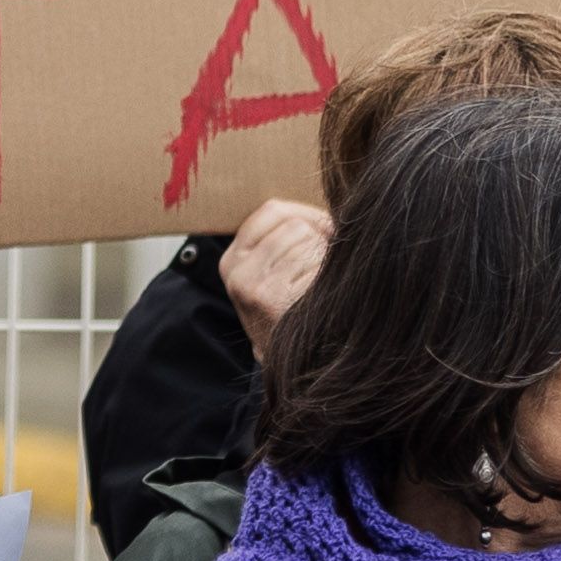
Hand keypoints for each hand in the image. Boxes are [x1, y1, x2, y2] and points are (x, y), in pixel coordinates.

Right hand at [219, 199, 332, 353]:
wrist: (291, 367)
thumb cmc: (290, 309)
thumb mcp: (271, 271)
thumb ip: (283, 235)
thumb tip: (327, 193)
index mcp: (233, 259)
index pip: (273, 210)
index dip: (305, 215)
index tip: (320, 232)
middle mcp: (238, 272)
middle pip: (296, 226)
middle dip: (318, 240)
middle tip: (322, 265)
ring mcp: (256, 287)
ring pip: (308, 242)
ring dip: (324, 258)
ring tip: (319, 282)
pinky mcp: (278, 300)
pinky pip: (318, 265)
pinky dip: (328, 276)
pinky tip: (321, 295)